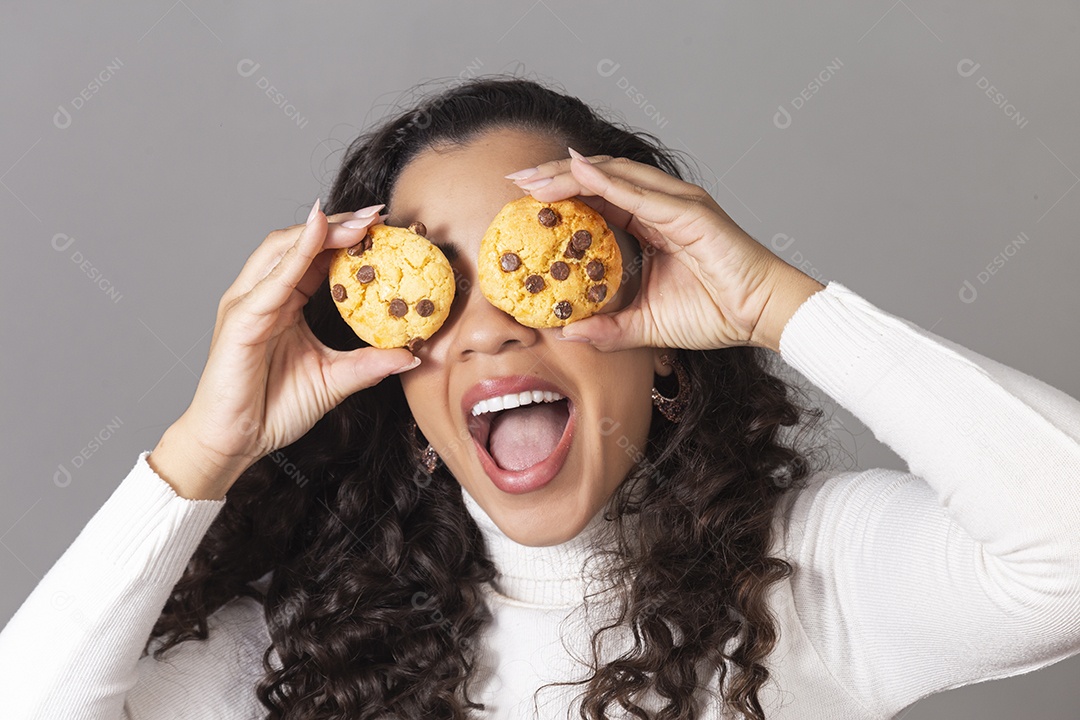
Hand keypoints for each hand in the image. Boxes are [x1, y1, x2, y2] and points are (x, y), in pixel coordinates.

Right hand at [149, 200, 419, 498]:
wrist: (234, 443)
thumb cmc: (273, 409)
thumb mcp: (335, 380)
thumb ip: (370, 364)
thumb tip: (412, 355)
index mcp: (283, 304)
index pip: (315, 257)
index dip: (347, 238)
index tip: (385, 226)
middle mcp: (262, 296)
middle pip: (299, 242)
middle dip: (339, 223)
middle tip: (378, 213)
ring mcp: (247, 304)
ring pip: (282, 250)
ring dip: (321, 231)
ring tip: (359, 220)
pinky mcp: (239, 321)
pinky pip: (271, 281)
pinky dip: (296, 253)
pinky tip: (319, 235)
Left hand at [510, 151, 823, 352]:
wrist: (760, 316)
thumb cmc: (716, 313)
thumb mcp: (646, 324)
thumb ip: (608, 328)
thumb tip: (566, 333)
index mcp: (652, 225)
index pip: (597, 200)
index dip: (560, 195)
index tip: (523, 200)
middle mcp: (662, 206)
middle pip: (599, 180)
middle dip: (555, 176)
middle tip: (516, 179)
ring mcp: (676, 204)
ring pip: (613, 177)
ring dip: (570, 173)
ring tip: (533, 177)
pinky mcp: (689, 212)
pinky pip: (638, 193)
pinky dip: (604, 181)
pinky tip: (574, 172)